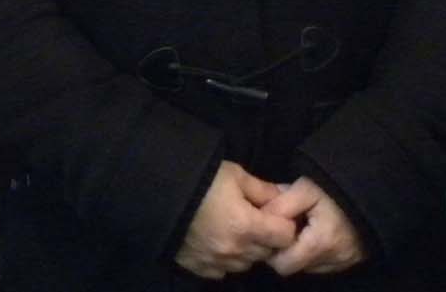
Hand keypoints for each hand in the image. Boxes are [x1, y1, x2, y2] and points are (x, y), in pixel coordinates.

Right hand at [175, 161, 298, 279]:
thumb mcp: (235, 175)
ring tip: (235, 230)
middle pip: (266, 252)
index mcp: (247, 226)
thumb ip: (263, 190)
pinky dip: (226, 259)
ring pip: (246, 264)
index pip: (285, 237)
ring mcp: (216, 263)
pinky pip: (223, 271)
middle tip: (255, 219)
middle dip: (267, 238)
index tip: (276, 214)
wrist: (159, 194)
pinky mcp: (200, 269)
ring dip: (247, 250)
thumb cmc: (201, 180)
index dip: (285, 224)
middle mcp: (235, 251)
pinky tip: (217, 240)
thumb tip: (284, 197)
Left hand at [263, 177, 364, 276]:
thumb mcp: (305, 188)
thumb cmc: (335, 189)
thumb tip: (259, 218)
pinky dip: (315, 253)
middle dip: (285, 251)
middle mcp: (332, 260)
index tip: (272, 231)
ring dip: (300, 252)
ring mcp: (342, 263)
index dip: (272, 249)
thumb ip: (280, 204)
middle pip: (294, 268)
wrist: (370, 190)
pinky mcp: (350, 262)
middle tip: (286, 228)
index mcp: (319, 243)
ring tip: (303, 228)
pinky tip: (317, 232)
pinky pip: (322, 264)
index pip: (282, 265)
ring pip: (307, 267)